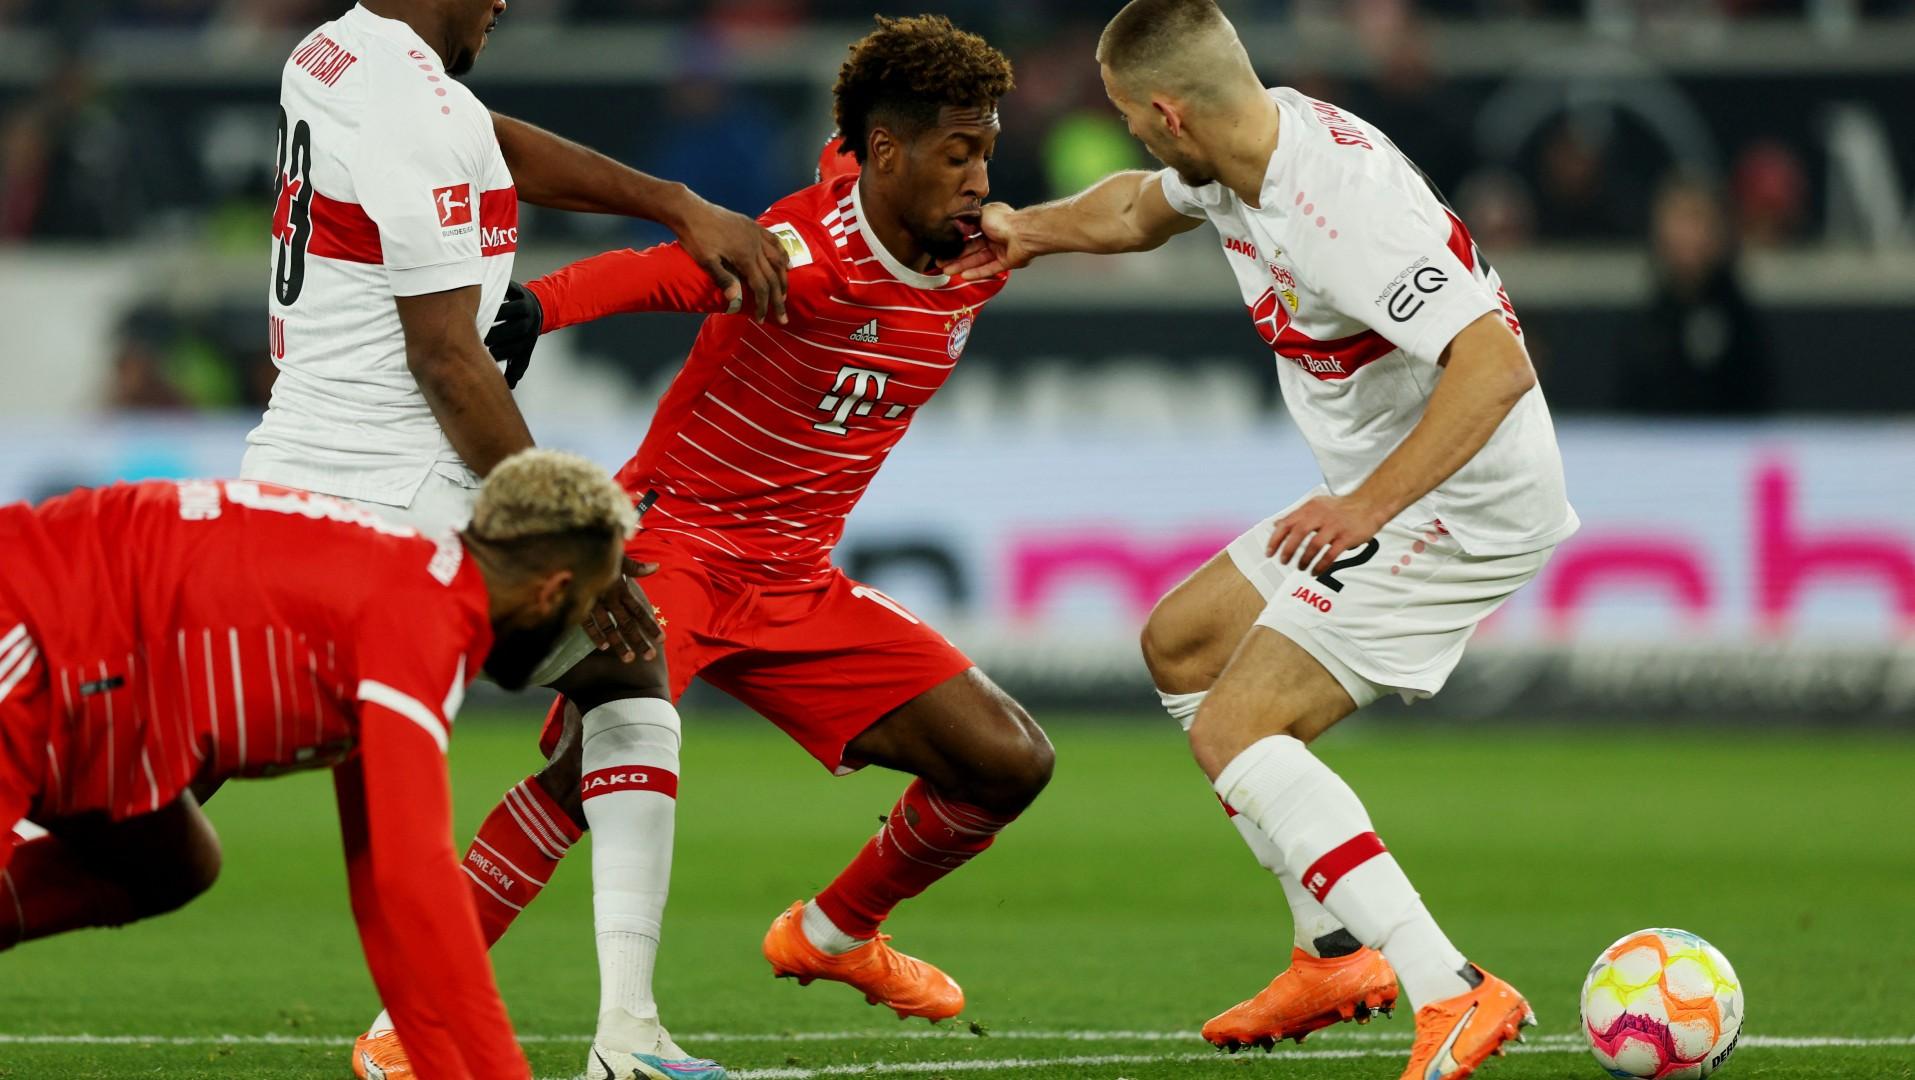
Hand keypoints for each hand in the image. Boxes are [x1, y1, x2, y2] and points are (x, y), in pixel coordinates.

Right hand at [484, 281, 542, 387]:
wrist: (538, 307)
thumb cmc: (524, 333)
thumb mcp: (523, 350)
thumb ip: (516, 366)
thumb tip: (510, 387)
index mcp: (528, 338)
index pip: (514, 348)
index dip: (498, 352)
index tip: (482, 356)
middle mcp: (529, 322)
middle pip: (514, 329)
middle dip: (495, 334)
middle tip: (475, 336)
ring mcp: (525, 305)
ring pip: (510, 309)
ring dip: (495, 313)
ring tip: (476, 316)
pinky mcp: (519, 290)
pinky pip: (509, 289)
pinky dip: (498, 291)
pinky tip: (483, 295)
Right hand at [580, 558, 663, 662]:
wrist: (573, 545)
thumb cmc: (596, 550)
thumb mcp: (618, 556)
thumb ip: (635, 567)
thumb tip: (656, 567)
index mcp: (620, 587)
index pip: (639, 610)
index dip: (650, 625)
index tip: (661, 639)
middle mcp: (609, 597)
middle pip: (627, 623)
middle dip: (639, 640)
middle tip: (650, 656)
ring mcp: (593, 602)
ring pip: (609, 626)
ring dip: (619, 643)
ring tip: (629, 659)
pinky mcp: (578, 603)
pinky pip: (587, 622)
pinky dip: (594, 634)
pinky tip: (603, 647)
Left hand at [670, 195, 788, 323]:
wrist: (691, 211)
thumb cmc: (695, 237)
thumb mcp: (706, 260)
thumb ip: (723, 278)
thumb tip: (735, 300)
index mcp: (744, 256)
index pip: (761, 286)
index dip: (763, 305)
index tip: (762, 319)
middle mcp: (755, 245)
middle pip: (773, 276)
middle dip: (778, 298)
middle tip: (783, 316)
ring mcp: (756, 234)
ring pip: (778, 258)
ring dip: (783, 277)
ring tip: (784, 292)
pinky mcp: (753, 226)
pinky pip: (774, 240)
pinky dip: (782, 253)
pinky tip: (785, 262)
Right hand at [945, 203, 1029, 280]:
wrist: (1022, 232)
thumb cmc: (1004, 221)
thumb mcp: (982, 214)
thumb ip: (969, 219)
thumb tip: (958, 222)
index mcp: (989, 223)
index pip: (969, 235)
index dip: (957, 242)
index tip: (944, 248)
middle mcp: (994, 237)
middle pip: (972, 250)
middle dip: (956, 257)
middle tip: (941, 263)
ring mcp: (1000, 250)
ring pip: (978, 260)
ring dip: (963, 266)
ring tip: (948, 271)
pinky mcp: (1006, 262)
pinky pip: (989, 268)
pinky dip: (977, 273)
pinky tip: (964, 276)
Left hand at [1265, 494, 1387, 576]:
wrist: (1369, 505)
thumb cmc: (1340, 508)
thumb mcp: (1316, 505)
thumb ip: (1296, 516)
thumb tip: (1276, 525)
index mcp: (1310, 508)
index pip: (1287, 523)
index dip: (1276, 539)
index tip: (1269, 552)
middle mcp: (1321, 515)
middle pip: (1298, 533)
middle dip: (1288, 550)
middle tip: (1283, 561)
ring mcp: (1335, 526)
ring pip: (1314, 545)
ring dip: (1304, 559)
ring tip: (1301, 568)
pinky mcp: (1347, 537)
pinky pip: (1330, 554)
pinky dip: (1321, 565)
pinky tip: (1315, 571)